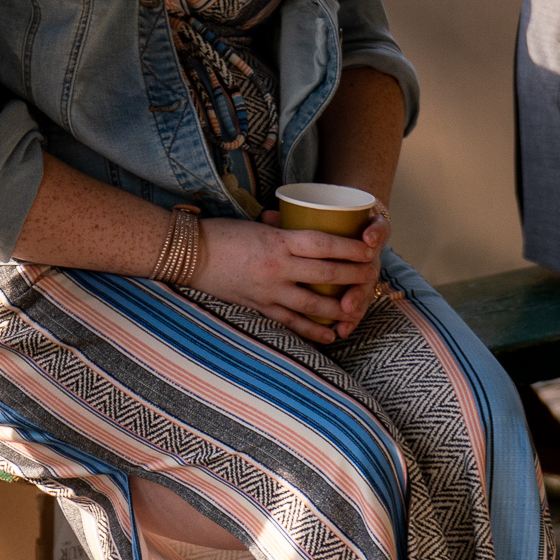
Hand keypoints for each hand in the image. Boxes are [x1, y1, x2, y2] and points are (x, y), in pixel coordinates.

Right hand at [195, 206, 388, 343]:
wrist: (188, 256)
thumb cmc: (221, 234)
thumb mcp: (256, 225)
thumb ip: (282, 229)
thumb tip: (305, 226)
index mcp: (278, 240)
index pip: (323, 243)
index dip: (349, 248)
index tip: (368, 249)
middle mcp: (277, 267)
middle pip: (325, 273)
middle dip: (353, 276)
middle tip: (371, 276)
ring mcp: (269, 290)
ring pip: (313, 303)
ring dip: (338, 307)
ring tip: (356, 308)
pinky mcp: (259, 306)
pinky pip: (292, 322)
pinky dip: (312, 330)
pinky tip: (330, 334)